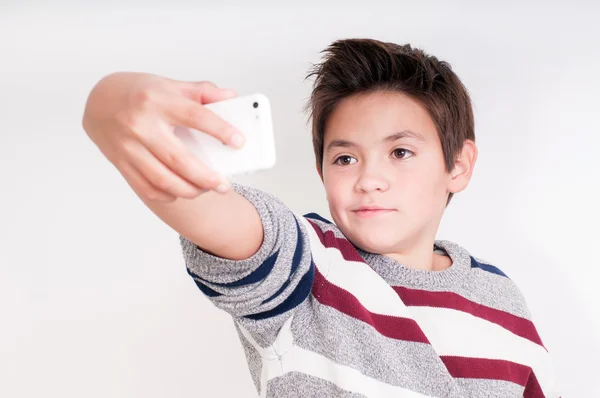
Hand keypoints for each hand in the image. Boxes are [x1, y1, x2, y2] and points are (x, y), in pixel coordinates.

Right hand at [82, 72, 243, 201]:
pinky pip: (147, 188)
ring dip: (189, 190)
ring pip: (163, 179)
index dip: (220, 130)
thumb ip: (201, 91)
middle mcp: (141, 125)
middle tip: (224, 185)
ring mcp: (129, 147)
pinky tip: (181, 191)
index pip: (195, 116)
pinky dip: (168, 194)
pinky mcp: (121, 162)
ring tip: (207, 189)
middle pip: (179, 159)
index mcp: (158, 101)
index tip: (239, 142)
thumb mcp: (170, 85)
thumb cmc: (140, 93)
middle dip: (206, 177)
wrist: (99, 100)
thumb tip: (231, 96)